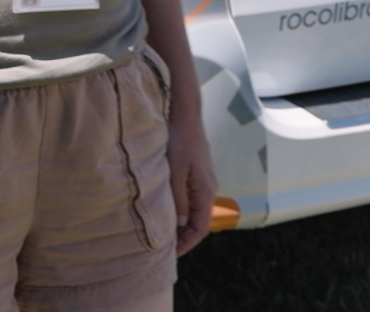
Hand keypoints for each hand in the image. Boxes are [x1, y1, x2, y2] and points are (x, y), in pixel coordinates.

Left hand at [166, 109, 217, 254]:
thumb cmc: (180, 142)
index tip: (169, 255)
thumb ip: (178, 200)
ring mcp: (203, 179)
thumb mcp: (175, 173)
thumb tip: (179, 224)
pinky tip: (165, 209)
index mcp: (206, 191)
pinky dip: (179, 209)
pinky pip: (190, 198)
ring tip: (160, 232)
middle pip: (198, 221)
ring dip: (180, 223)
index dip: (187, 244)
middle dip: (183, 237)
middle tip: (162, 248)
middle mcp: (208, 188)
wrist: (186, 114)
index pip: (201, 228)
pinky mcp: (197, 172)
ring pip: (193, 209)